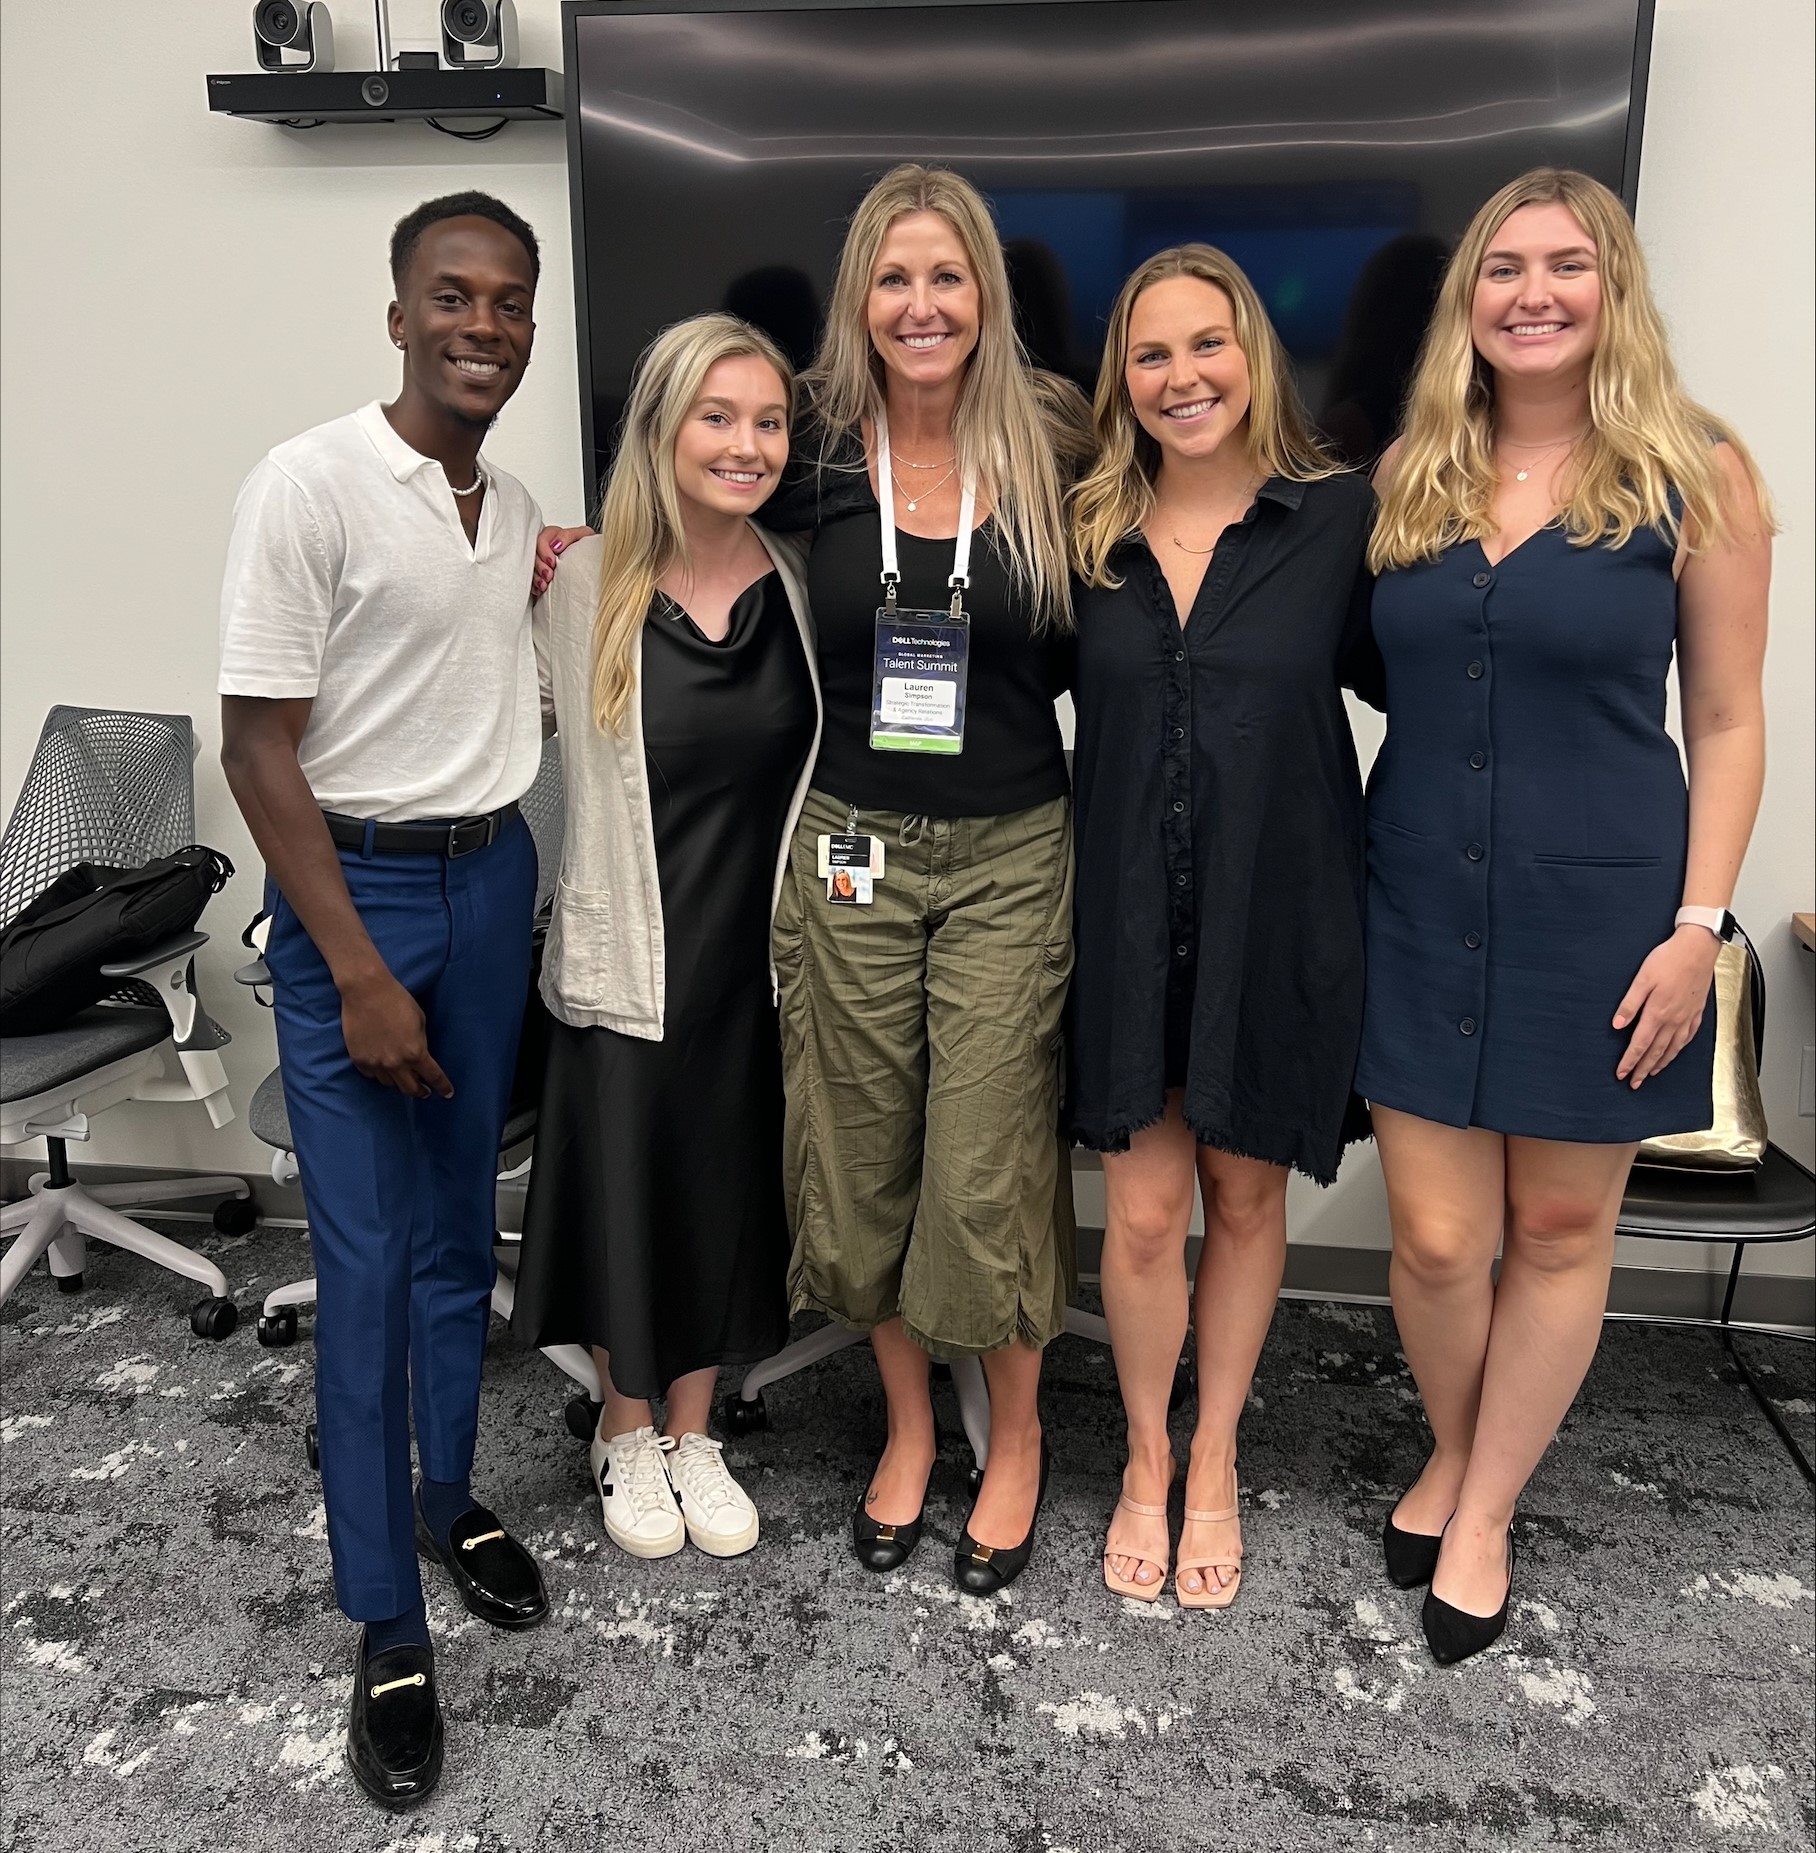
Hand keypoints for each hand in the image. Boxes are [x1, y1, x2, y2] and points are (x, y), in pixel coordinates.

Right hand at [339, 969, 453, 1098]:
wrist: (366, 991)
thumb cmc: (397, 1000)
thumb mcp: (420, 1021)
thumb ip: (421, 1042)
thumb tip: (419, 1055)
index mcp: (416, 1053)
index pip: (433, 1077)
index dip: (443, 1087)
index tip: (448, 1094)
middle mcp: (395, 1063)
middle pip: (410, 1089)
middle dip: (420, 1091)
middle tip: (424, 1091)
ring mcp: (375, 1063)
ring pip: (389, 1084)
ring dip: (398, 1081)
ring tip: (402, 1077)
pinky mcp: (359, 1059)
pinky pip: (371, 1075)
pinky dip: (378, 1073)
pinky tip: (381, 1067)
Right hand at [532, 524, 593, 596]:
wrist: (590, 560)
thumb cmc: (586, 545)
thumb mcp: (582, 535)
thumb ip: (568, 536)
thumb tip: (555, 545)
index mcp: (551, 535)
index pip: (540, 540)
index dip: (544, 552)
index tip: (552, 563)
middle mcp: (544, 546)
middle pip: (533, 555)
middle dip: (540, 566)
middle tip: (548, 576)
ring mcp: (540, 559)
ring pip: (531, 567)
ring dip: (536, 577)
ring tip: (544, 585)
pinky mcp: (539, 572)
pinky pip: (531, 578)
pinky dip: (534, 585)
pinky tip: (540, 589)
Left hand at [1613, 926, 1720, 1086]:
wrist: (1698, 949)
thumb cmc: (1669, 959)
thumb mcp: (1642, 979)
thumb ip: (1629, 1004)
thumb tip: (1617, 1025)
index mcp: (1657, 1013)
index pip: (1639, 1044)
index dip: (1630, 1061)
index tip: (1621, 1074)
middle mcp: (1674, 1020)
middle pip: (1656, 1052)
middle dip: (1643, 1069)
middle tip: (1633, 1083)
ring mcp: (1687, 1017)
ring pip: (1673, 1048)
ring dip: (1660, 1063)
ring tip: (1651, 1074)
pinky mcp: (1697, 1012)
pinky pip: (1687, 1038)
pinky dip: (1678, 1050)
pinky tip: (1674, 1053)